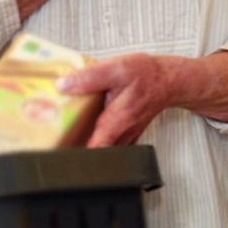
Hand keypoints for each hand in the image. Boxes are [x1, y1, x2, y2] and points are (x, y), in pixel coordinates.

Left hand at [57, 54, 185, 147]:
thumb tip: (63, 86)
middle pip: (96, 155)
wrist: (169, 81)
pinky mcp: (127, 134)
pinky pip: (110, 145)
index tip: (60, 157)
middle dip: (76, 153)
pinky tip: (87, 130)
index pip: (95, 151)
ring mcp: (125, 137)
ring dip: (87, 148)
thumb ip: (88, 78)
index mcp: (116, 121)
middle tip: (58, 146)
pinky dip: (98, 141)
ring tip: (68, 139)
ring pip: (104, 152)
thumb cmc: (148, 76)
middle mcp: (121, 134)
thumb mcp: (116, 69)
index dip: (77, 158)